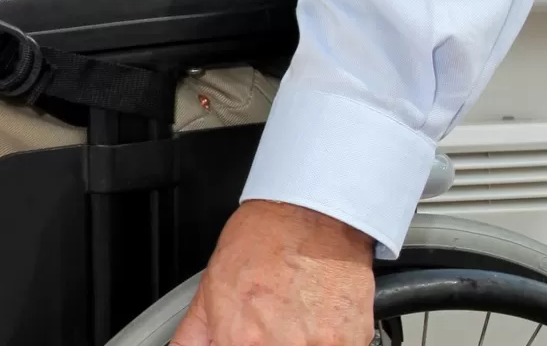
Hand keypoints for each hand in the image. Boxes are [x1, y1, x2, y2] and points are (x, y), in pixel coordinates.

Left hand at [173, 200, 375, 345]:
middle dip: (266, 342)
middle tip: (270, 323)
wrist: (310, 213)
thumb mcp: (209, 286)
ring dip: (296, 341)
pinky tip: (314, 316)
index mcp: (239, 340)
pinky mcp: (352, 339)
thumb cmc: (262, 240)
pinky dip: (324, 339)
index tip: (239, 340)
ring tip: (291, 317)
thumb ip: (194, 334)